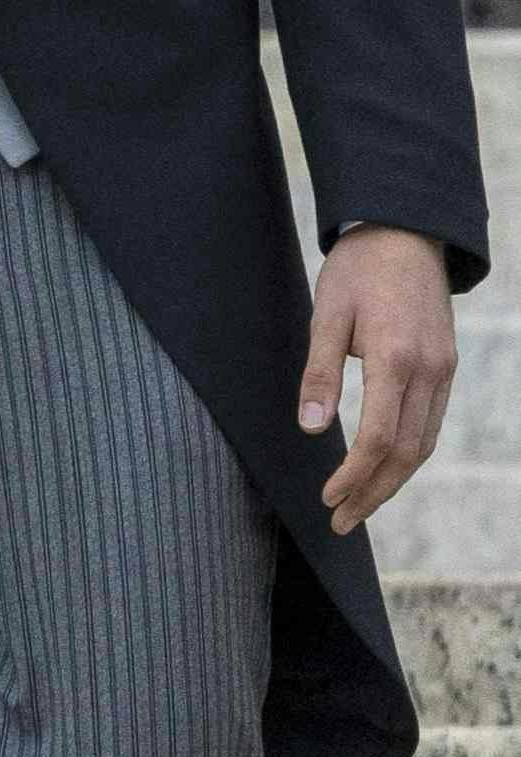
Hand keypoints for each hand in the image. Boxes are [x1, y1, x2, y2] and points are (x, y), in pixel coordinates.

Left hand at [303, 225, 461, 536]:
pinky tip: (383, 470)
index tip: (327, 499)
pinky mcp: (445, 366)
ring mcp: (444, 370)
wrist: (405, 233)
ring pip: (424, 442)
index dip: (353, 476)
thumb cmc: (357, 271)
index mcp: (395, 358)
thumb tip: (310, 428)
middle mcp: (429, 370)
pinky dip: (408, 454)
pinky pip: (430, 422)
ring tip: (358, 507)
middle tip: (339, 522)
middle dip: (373, 492)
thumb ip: (319, 372)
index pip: (378, 437)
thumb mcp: (325, 314)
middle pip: (407, 452)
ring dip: (392, 480)